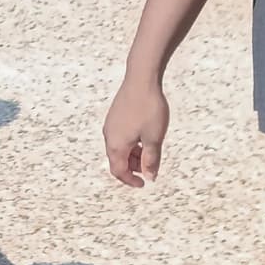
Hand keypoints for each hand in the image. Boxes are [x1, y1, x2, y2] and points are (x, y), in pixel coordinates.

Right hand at [103, 68, 168, 186]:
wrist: (141, 80)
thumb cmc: (148, 108)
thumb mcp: (154, 138)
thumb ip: (151, 160)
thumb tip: (150, 176)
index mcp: (117, 145)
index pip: (119, 171)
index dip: (131, 180)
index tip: (143, 183)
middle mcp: (109, 136)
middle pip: (117, 160)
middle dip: (133, 167)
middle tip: (150, 166)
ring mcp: (111, 125)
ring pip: (119, 148)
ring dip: (132, 155)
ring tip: (150, 150)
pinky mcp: (114, 115)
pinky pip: (119, 136)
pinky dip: (130, 143)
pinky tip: (144, 136)